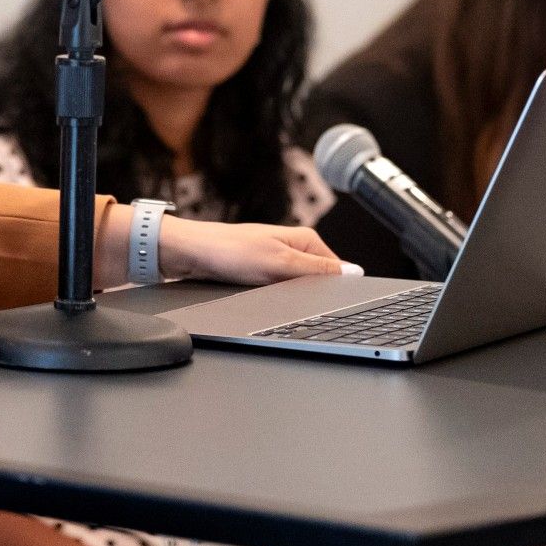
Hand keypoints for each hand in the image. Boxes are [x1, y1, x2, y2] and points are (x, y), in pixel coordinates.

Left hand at [153, 216, 352, 285]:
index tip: (329, 305)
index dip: (335, 290)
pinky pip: (280, 290)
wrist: (191, 253)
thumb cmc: (230, 251)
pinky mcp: (263, 271)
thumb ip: (317, 270)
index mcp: (306, 240)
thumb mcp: (280, 263)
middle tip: (293, 301)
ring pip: (298, 287)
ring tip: (274, 296)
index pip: (337, 270)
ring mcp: (278, 259)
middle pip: (319, 280)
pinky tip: (266, 300)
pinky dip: (276, 297)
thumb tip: (354, 272)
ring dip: (291, 297)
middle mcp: (294, 247)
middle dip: (311, 295)